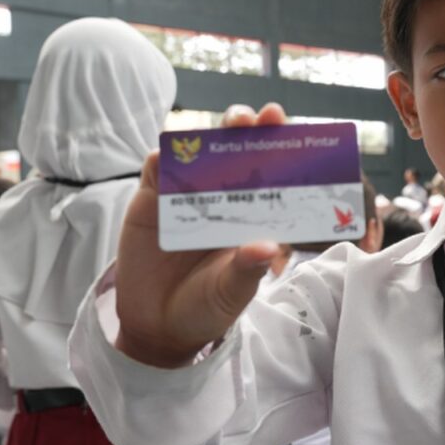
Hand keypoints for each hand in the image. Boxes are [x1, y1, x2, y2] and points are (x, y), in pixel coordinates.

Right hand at [114, 103, 286, 367]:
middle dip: (249, 129)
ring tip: (229, 125)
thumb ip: (247, 271)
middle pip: (235, 153)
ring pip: (198, 153)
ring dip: (211, 134)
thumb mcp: (231, 294)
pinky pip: (156, 171)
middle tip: (260, 119)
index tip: (293, 133)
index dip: (281, 150)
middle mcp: (222, 200)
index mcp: (251, 217)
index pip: (270, 175)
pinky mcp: (151, 201)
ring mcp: (186, 197)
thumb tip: (268, 247)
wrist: (157, 325)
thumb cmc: (207, 307)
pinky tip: (171, 152)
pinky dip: (163, 157)